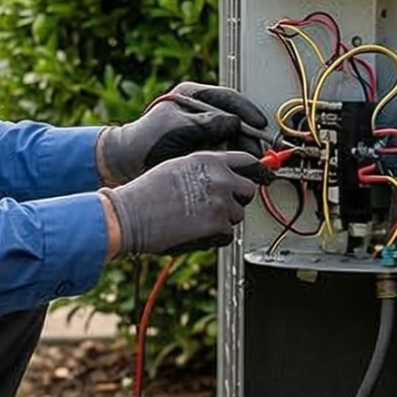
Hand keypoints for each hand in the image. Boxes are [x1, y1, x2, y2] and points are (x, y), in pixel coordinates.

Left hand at [97, 82, 271, 183]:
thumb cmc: (144, 139)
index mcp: (193, 96)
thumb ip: (206, 122)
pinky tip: (235, 167)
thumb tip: (234, 122)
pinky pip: (223, 151)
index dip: (247, 112)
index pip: (228, 98)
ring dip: (241, 149)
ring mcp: (201, 130)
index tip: (259, 124)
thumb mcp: (177, 126)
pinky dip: (231, 159)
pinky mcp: (201, 148)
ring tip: (249, 162)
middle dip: (247, 136)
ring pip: (232, 137)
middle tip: (257, 151)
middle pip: (235, 119)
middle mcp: (200, 111)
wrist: (127, 162)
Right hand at [102, 151, 268, 255]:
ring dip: (222, 220)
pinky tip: (193, 231)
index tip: (265, 175)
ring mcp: (221, 203)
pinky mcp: (218, 226)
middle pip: (248, 190)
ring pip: (237, 215)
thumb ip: (204, 169)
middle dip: (237, 199)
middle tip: (217, 206)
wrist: (130, 214)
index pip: (248, 160)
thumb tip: (224, 177)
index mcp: (210, 160)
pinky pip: (228, 235)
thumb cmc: (146, 192)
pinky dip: (214, 237)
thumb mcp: (177, 166)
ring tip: (195, 219)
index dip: (258, 170)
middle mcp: (220, 178)